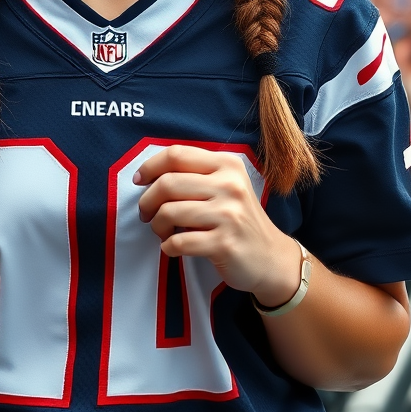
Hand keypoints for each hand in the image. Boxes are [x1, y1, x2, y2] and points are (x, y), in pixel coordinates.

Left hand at [135, 145, 301, 307]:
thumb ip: (195, 175)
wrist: (271, 257)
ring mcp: (228, 215)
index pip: (176, 154)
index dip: (150, 166)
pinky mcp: (224, 244)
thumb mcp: (226, 186)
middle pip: (168, 183)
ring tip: (162, 231)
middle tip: (146, 213)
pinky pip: (179, 242)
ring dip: (157, 225)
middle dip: (147, 200)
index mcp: (227, 165)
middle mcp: (230, 185)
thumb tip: (150, 175)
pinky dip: (168, 246)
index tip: (139, 180)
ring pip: (170, 212)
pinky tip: (172, 247)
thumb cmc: (238, 219)